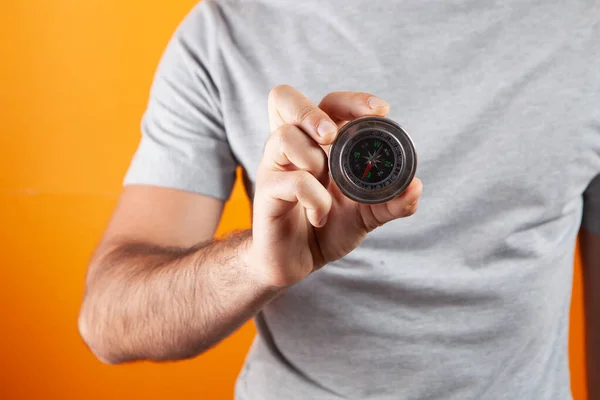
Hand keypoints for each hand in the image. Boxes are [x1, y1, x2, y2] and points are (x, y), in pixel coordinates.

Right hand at [248, 85, 422, 287]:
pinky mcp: (266, 193)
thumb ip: (390, 202)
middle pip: (284, 98)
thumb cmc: (325, 230)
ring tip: (325, 184)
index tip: (381, 111)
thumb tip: (416, 187)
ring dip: (313, 158)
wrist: (296, 263)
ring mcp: (274, 167)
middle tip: (332, 136)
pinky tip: (320, 216)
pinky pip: (292, 182)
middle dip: (312, 111)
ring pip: (283, 136)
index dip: (352, 100)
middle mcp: (290, 147)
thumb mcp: (365, 215)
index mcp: (314, 143)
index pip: (328, 103)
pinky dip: (315, 199)